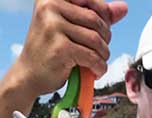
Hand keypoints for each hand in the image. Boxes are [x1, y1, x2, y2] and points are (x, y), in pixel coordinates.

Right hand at [14, 0, 128, 95]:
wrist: (28, 75)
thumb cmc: (49, 49)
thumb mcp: (70, 26)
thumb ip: (95, 15)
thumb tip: (123, 8)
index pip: (92, 1)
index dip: (104, 17)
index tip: (102, 32)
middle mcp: (50, 6)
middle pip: (96, 20)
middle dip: (105, 38)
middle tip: (100, 51)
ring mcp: (54, 27)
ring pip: (96, 39)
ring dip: (103, 55)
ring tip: (98, 62)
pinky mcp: (60, 48)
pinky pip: (92, 56)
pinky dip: (99, 67)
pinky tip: (95, 72)